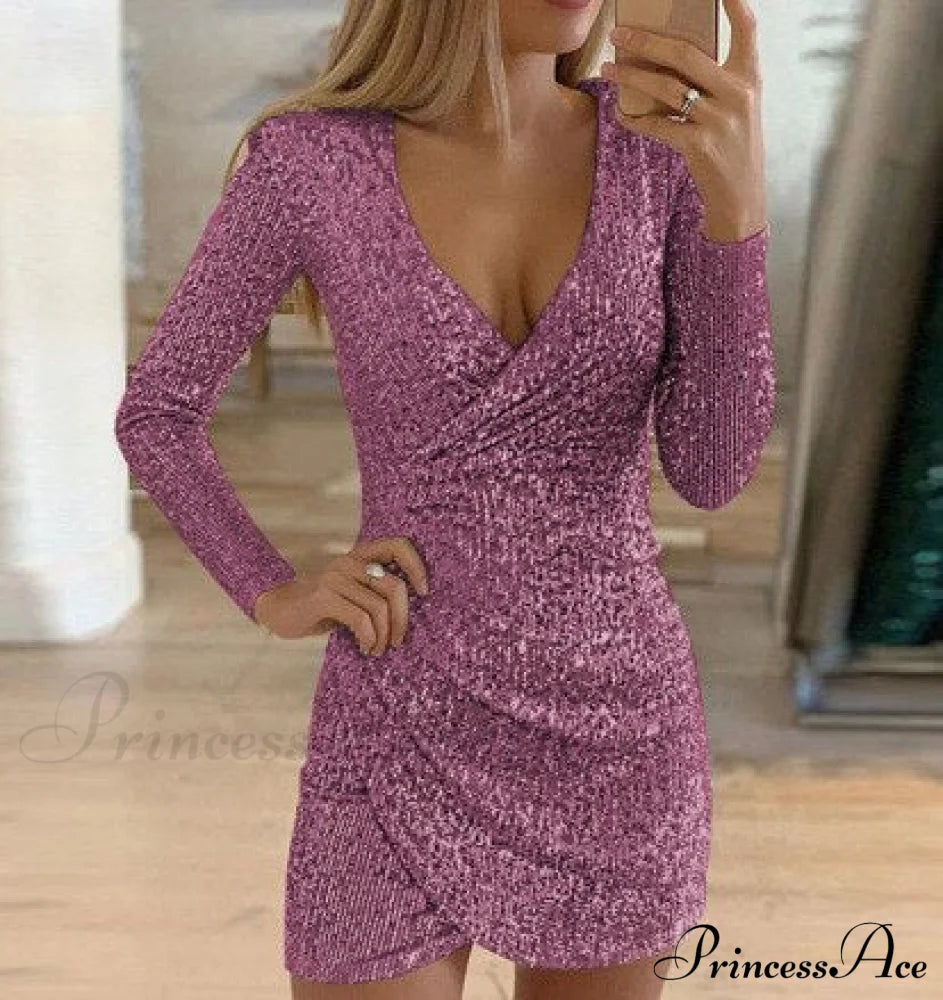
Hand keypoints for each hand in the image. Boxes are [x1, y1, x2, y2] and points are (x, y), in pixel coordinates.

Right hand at [253, 535, 429, 650]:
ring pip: (379, 607)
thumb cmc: (320, 606)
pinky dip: (369, 637)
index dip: (417, 566)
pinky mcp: (324, 597)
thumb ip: (375, 592)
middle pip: (395, 586)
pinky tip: (365, 646)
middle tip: (397, 640)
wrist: (277, 609)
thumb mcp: (352, 594)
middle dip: (402, 619)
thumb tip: (409, 612)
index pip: (398, 545)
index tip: (424, 592)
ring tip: (376, 648)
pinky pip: (361, 619)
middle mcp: (349, 562)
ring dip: (384, 635)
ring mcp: (336, 578)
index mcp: (360, 557)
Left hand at [601, 0, 766, 242]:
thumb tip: (670, 59)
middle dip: (647, 41)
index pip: (748, 29)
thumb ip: (716, 81)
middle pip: (686, 54)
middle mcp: (737, 94)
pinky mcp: (699, 145)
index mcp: (750, 78)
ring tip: (608, 69)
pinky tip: (620, 113)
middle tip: (619, 33)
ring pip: (665, 88)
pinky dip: (634, 119)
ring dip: (631, 76)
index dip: (735, 3)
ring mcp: (718, 120)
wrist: (741, 197)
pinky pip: (657, 125)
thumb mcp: (738, 108)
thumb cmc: (734, 147)